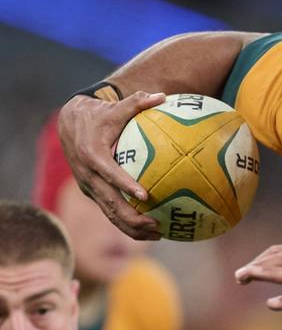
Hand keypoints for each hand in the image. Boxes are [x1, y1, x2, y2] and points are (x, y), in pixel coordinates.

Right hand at [57, 91, 165, 239]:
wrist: (70, 124)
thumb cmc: (99, 115)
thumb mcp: (115, 108)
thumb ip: (137, 102)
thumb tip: (162, 96)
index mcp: (92, 155)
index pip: (110, 174)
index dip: (126, 185)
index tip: (145, 196)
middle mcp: (88, 176)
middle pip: (110, 203)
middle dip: (132, 218)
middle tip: (158, 224)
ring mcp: (89, 187)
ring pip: (110, 214)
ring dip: (132, 227)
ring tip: (159, 233)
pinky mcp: (93, 193)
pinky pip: (110, 212)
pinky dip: (128, 223)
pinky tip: (152, 228)